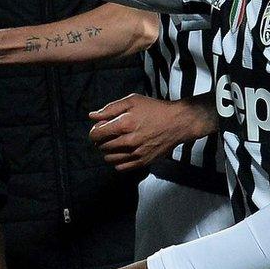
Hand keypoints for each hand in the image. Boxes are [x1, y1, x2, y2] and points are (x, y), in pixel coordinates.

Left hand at [88, 93, 212, 173]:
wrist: (177, 123)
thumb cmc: (155, 109)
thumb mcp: (132, 101)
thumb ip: (110, 108)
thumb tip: (92, 116)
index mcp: (124, 124)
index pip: (96, 135)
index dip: (94, 131)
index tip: (100, 128)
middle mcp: (128, 141)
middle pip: (101, 147)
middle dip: (101, 140)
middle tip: (109, 134)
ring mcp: (136, 154)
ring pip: (109, 158)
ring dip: (108, 151)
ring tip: (116, 143)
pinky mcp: (142, 162)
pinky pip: (120, 167)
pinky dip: (117, 161)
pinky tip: (123, 152)